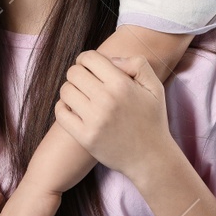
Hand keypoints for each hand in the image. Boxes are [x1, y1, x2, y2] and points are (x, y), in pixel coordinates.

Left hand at [53, 51, 173, 181]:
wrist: (150, 158)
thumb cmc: (152, 120)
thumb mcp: (154, 87)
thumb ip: (137, 64)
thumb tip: (110, 59)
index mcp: (122, 85)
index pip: (88, 58)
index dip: (86, 59)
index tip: (90, 68)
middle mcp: (106, 100)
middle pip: (73, 72)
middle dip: (78, 74)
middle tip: (86, 83)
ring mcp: (94, 120)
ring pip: (65, 91)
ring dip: (71, 91)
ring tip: (81, 97)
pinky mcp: (85, 137)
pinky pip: (61, 113)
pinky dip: (63, 108)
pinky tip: (74, 110)